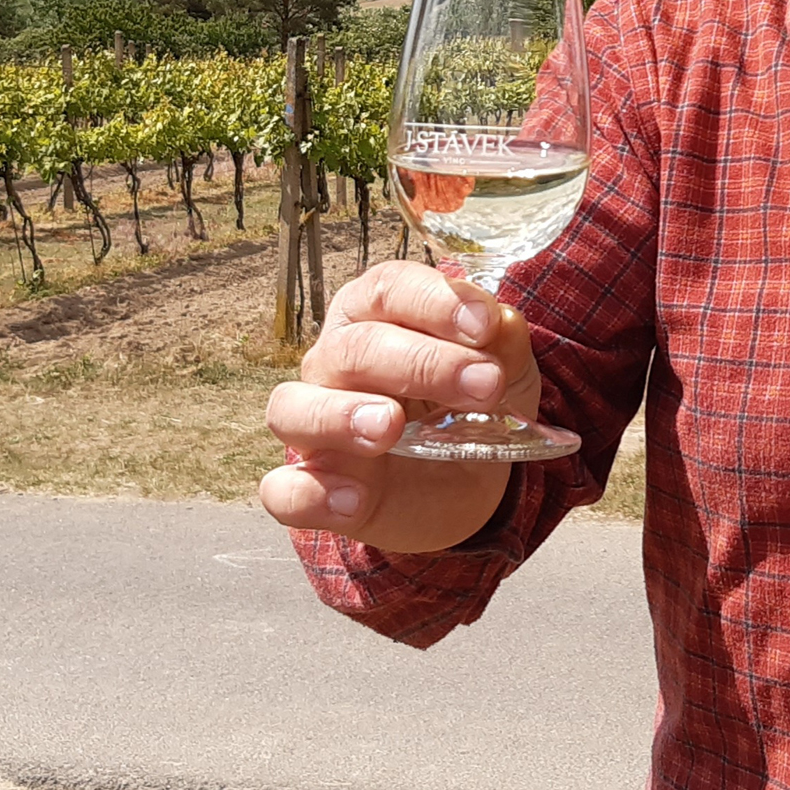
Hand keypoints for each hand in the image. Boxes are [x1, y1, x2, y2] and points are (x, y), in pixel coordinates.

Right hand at [260, 260, 532, 552]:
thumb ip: (504, 346)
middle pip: (354, 348)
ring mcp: (315, 426)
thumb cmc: (470, 407)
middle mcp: (334, 362)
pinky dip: (307, 494)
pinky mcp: (314, 487)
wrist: (464, 486)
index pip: (388, 289)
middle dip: (422, 363)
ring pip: (291, 407)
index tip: (484, 325)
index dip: (434, 301)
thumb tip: (504, 323)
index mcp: (378, 316)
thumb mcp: (505, 374)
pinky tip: (353, 500)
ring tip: (388, 426)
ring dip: (340, 415)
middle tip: (484, 386)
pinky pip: (284, 490)